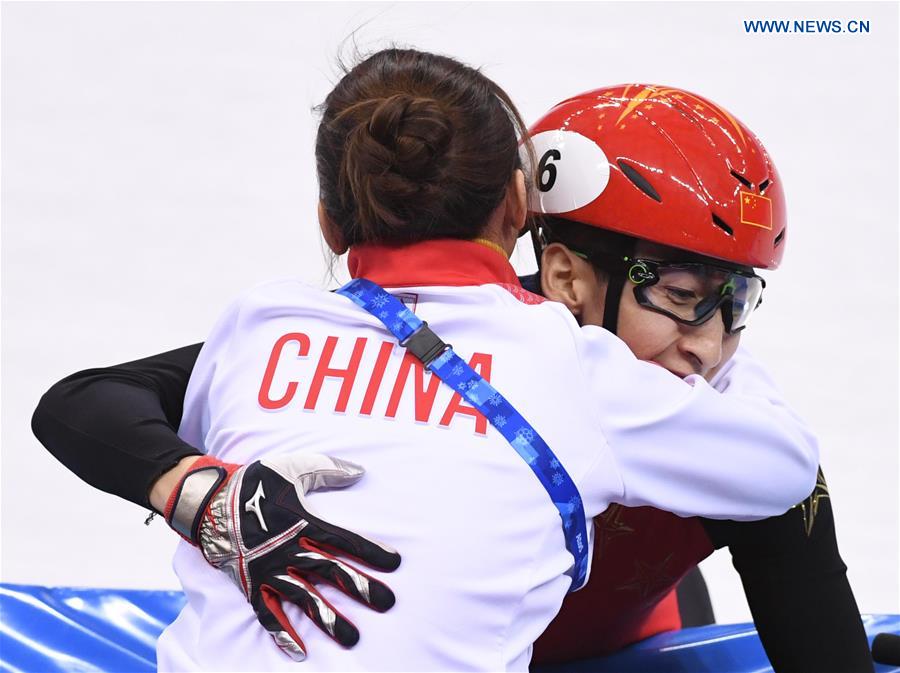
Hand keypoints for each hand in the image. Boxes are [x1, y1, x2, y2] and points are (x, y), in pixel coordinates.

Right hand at [164, 452, 399, 660]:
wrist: (208, 502)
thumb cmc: (254, 484)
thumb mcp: (292, 467)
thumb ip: (327, 470)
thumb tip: (360, 471)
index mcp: (304, 523)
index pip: (346, 541)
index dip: (371, 552)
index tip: (395, 563)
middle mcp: (290, 551)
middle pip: (332, 572)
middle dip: (360, 588)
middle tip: (387, 604)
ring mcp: (269, 571)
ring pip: (304, 599)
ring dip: (328, 619)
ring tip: (352, 638)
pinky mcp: (250, 585)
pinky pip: (268, 613)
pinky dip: (283, 633)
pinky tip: (300, 651)